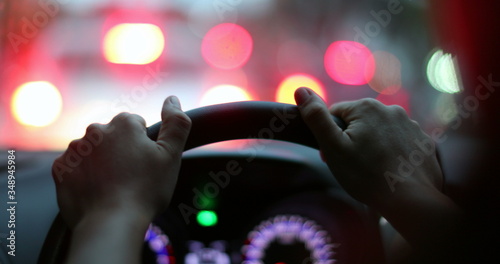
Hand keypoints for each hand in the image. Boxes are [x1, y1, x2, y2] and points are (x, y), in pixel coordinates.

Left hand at [51, 96, 190, 263]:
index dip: (145, 146)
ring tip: (114, 187)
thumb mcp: (171, 155)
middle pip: (113, 137)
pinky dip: (84, 176)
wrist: (111, 222)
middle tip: (132, 177)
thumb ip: (177, 123)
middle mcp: (96, 131)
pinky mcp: (61, 169)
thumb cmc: (145, 190)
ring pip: (93, 152)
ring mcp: (75, 150)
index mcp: (123, 124)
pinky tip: (97, 191)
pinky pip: (75, 168)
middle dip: (121, 152)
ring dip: (102, 163)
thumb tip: (173, 99)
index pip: (137, 125)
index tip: (146, 164)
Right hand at [295, 87, 462, 261]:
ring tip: (372, 172)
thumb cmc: (366, 176)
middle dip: (351, 141)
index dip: (330, 136)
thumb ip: (316, 118)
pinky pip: (400, 143)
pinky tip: (390, 172)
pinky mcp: (423, 143)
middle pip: (359, 123)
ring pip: (380, 133)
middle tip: (351, 167)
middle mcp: (391, 110)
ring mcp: (411, 126)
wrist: (410, 201)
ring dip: (373, 146)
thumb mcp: (333, 147)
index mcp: (366, 108)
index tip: (332, 156)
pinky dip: (393, 154)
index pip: (336, 114)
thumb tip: (301, 90)